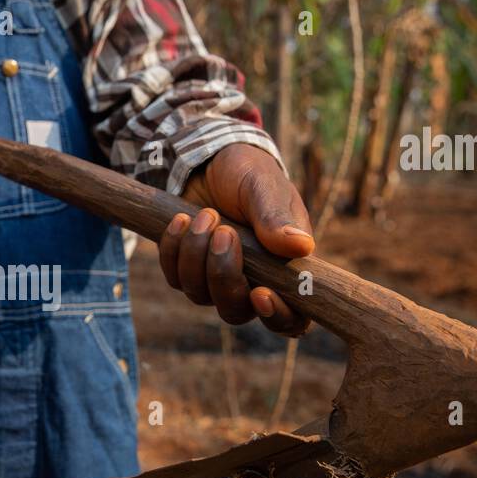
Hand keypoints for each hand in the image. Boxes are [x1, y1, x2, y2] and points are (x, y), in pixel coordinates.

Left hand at [161, 143, 313, 336]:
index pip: (291, 317)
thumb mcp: (263, 187)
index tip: (260, 293)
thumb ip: (277, 218)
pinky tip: (180, 220)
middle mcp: (253, 281)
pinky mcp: (187, 269)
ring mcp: (216, 279)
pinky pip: (175, 277)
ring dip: (196, 256)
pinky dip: (174, 249)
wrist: (208, 160)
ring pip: (200, 295)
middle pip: (236, 311)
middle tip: (224, 232)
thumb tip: (302, 248)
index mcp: (285, 269)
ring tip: (205, 215)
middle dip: (224, 275)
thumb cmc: (247, 173)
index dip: (278, 317)